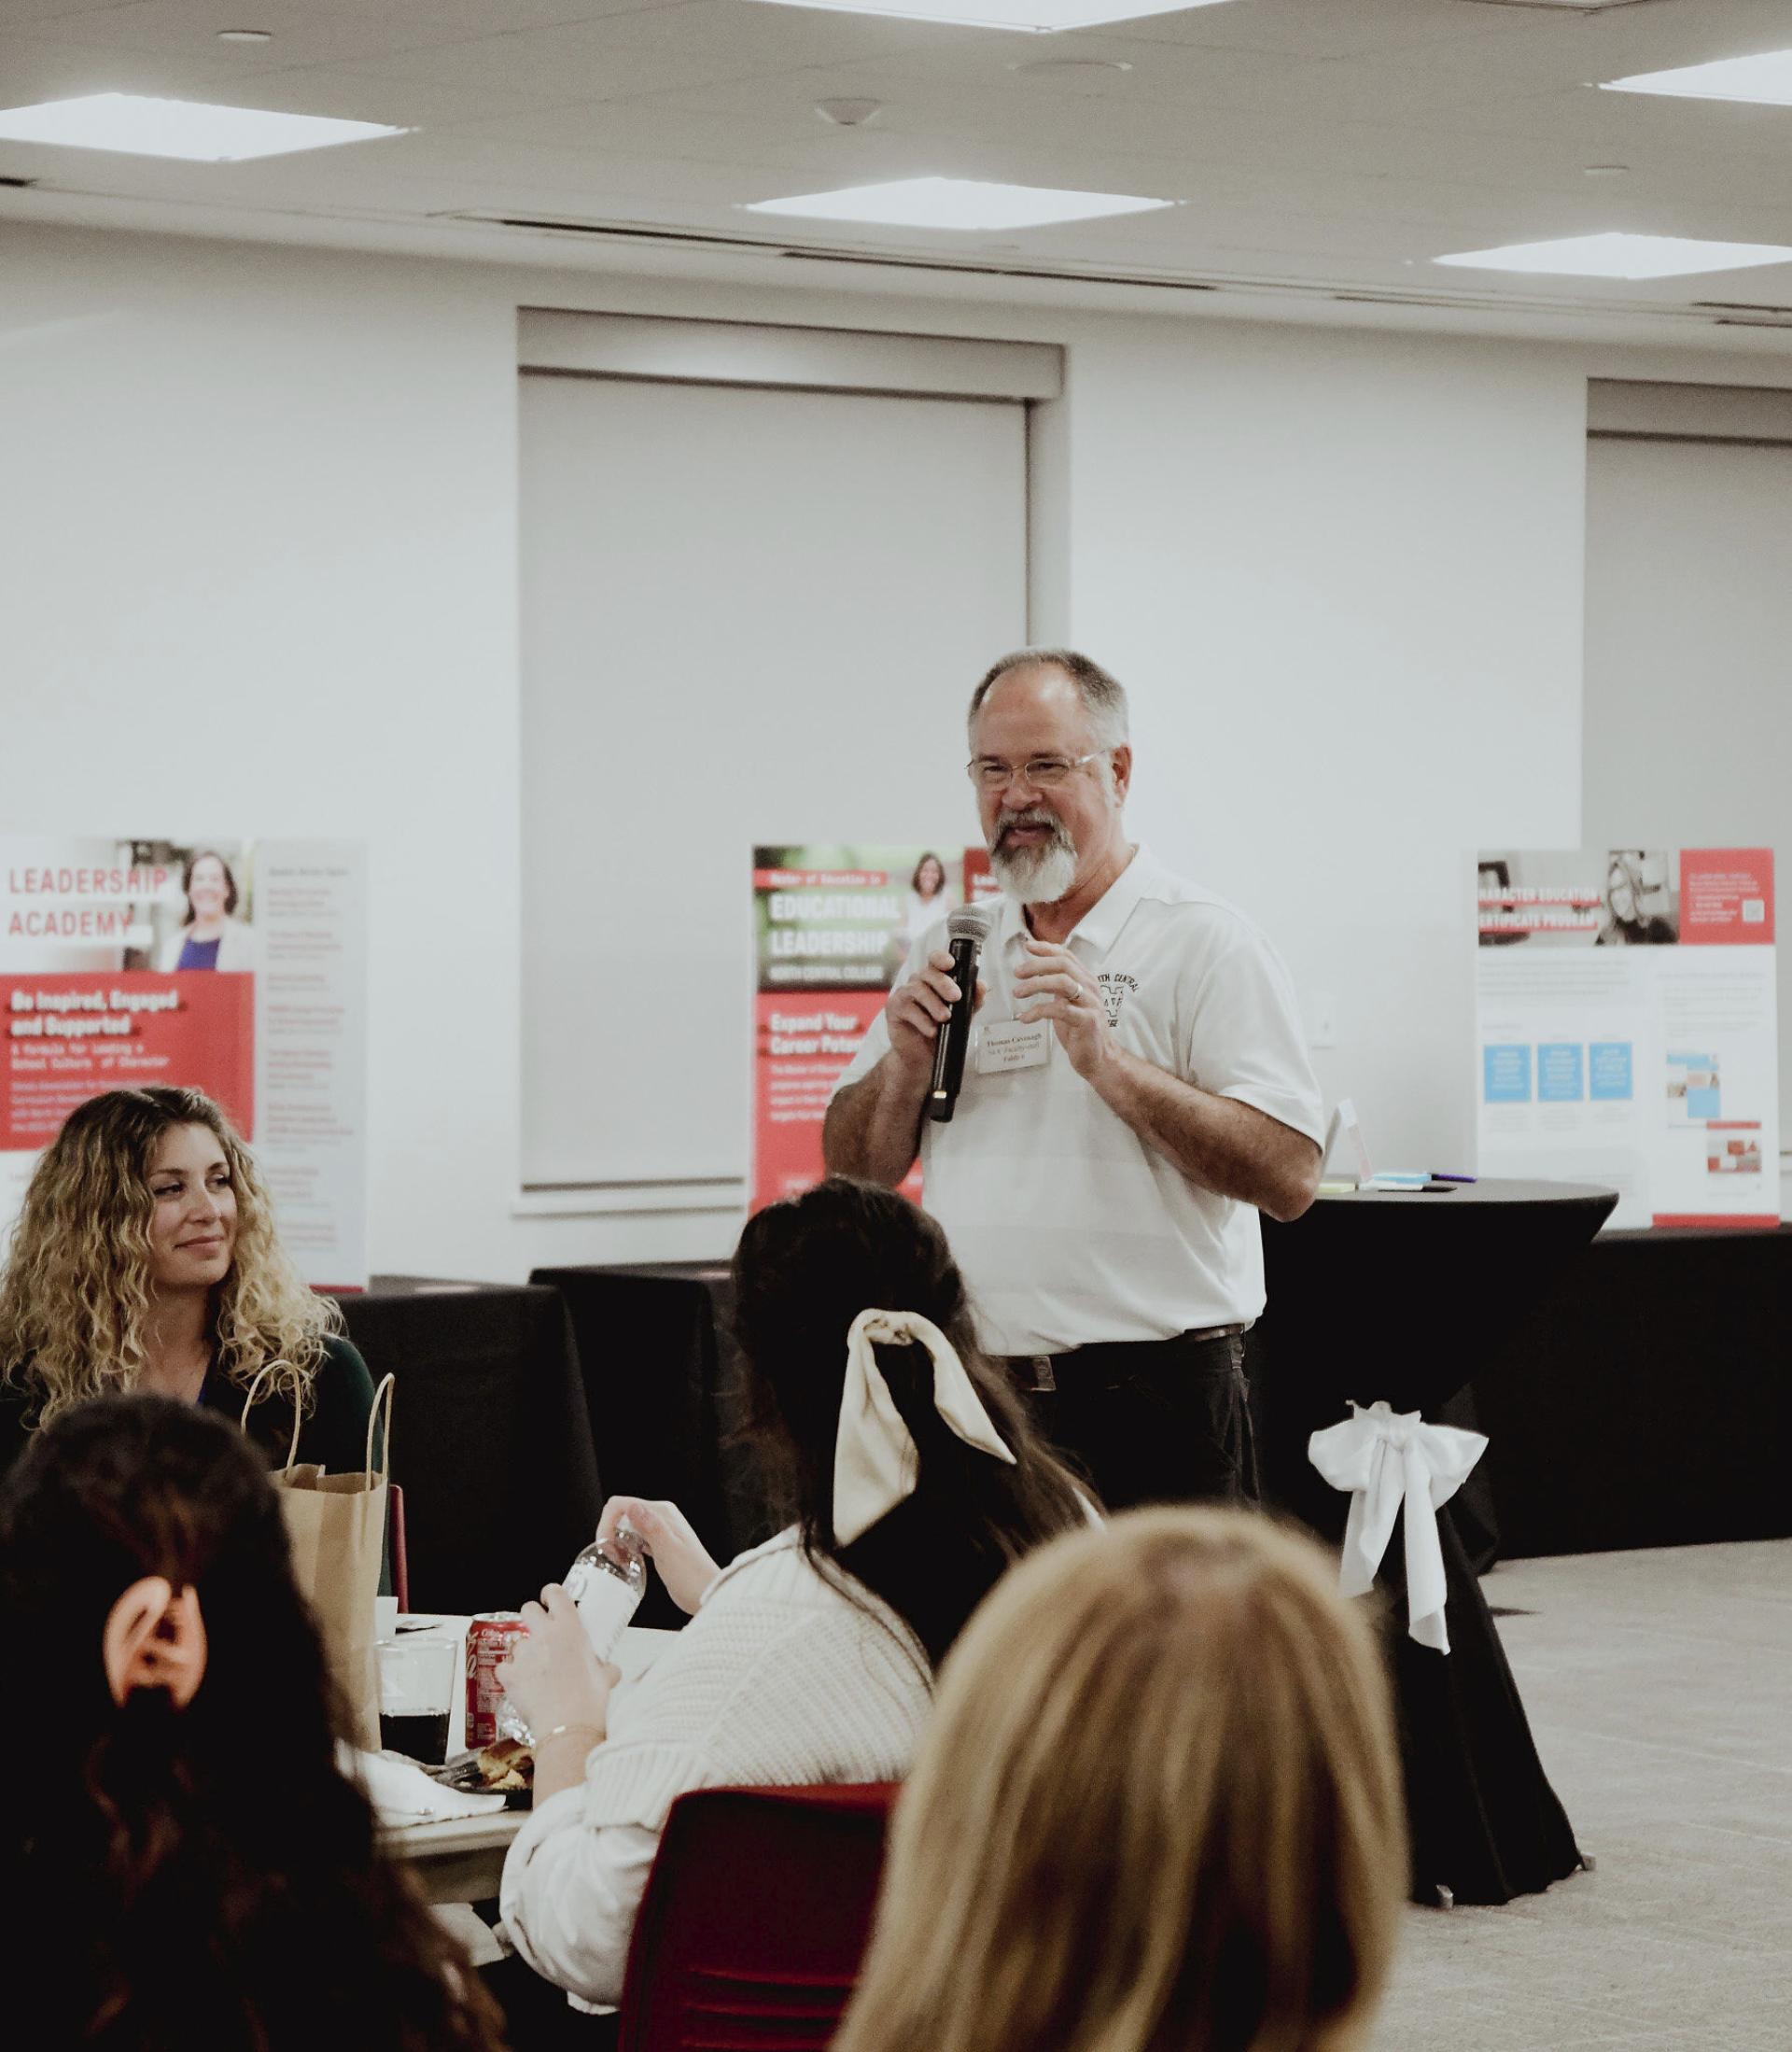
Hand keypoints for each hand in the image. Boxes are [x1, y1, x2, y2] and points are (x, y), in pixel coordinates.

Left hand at [495, 1584, 618, 1740]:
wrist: (568, 1726)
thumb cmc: (590, 1700)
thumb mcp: (606, 1678)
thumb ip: (606, 1668)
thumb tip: (610, 1671)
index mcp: (570, 1628)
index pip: (555, 1593)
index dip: (551, 1594)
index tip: (550, 1600)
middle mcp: (544, 1634)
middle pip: (528, 1609)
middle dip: (532, 1618)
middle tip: (540, 1633)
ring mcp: (524, 1653)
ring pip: (517, 1641)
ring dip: (523, 1651)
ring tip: (533, 1669)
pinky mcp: (509, 1674)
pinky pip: (504, 1667)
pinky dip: (510, 1673)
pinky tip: (519, 1684)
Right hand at [598, 1496, 721, 1615]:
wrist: (707, 1594)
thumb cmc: (691, 1576)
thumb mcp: (668, 1552)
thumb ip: (652, 1528)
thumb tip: (634, 1507)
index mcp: (662, 1513)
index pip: (622, 1504)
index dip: (607, 1523)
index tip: (606, 1545)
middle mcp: (660, 1517)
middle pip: (621, 1514)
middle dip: (610, 1533)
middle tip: (613, 1556)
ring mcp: (659, 1530)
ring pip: (626, 1526)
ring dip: (616, 1541)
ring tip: (620, 1560)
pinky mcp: (658, 1544)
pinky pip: (634, 1538)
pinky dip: (626, 1547)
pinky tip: (628, 1561)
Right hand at [884, 949, 985, 1077]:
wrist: (922, 1059)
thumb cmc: (942, 1033)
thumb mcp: (963, 1017)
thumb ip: (972, 1001)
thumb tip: (982, 986)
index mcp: (935, 980)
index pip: (935, 960)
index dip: (942, 958)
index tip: (951, 965)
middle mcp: (918, 983)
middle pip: (928, 973)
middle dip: (944, 984)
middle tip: (956, 997)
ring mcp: (904, 994)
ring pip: (918, 989)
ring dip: (934, 1003)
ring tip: (945, 1018)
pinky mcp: (894, 1008)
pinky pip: (907, 1008)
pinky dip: (922, 1020)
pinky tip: (932, 1030)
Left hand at [1012, 938, 1110, 1081]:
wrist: (1099, 1057)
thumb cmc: (1079, 1029)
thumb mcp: (1067, 1002)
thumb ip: (1057, 986)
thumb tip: (1037, 970)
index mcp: (1085, 980)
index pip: (1066, 956)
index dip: (1047, 948)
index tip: (1027, 946)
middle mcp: (1090, 988)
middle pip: (1063, 965)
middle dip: (1037, 965)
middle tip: (1017, 973)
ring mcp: (1090, 1004)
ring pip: (1063, 983)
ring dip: (1036, 985)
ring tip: (1018, 993)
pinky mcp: (1086, 1021)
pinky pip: (1060, 1010)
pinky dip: (1038, 1011)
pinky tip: (1025, 1018)